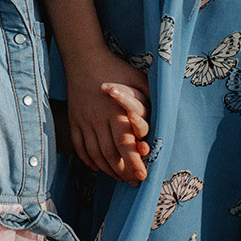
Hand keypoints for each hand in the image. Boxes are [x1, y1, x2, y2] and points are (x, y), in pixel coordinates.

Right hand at [67, 52, 150, 183]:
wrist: (84, 57)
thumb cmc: (115, 68)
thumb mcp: (138, 79)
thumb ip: (150, 98)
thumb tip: (165, 112)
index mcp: (116, 111)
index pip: (125, 143)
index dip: (134, 162)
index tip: (143, 176)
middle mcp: (99, 118)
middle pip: (110, 153)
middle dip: (122, 171)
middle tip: (134, 183)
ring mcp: (84, 120)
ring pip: (94, 152)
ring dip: (106, 168)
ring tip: (118, 178)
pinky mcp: (74, 119)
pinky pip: (79, 145)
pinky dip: (87, 159)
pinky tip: (97, 166)